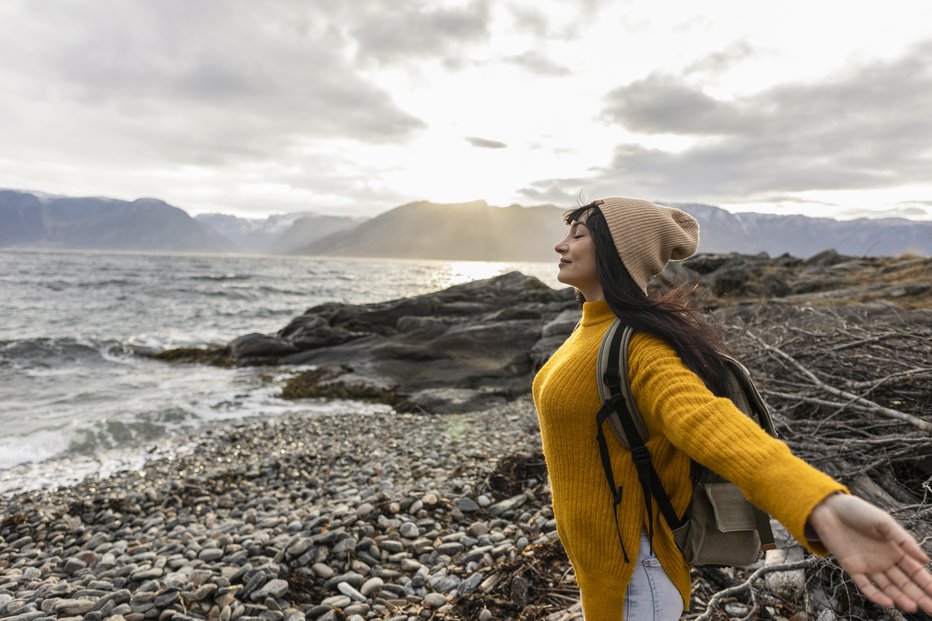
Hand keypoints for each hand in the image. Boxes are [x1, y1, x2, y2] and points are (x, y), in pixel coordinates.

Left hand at [807, 493, 931, 613]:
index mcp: (896, 549)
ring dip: (900, 597)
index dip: (927, 583)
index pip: (915, 571)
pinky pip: (866, 585)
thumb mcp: (884, 522)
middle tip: (931, 609)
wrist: (829, 508)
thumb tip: (925, 560)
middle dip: (919, 596)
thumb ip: (904, 540)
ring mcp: (869, 566)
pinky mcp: (852, 568)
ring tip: (912, 607)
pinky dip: (876, 595)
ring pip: (888, 587)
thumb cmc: (858, 511)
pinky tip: (889, 603)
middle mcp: (885, 561)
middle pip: (905, 583)